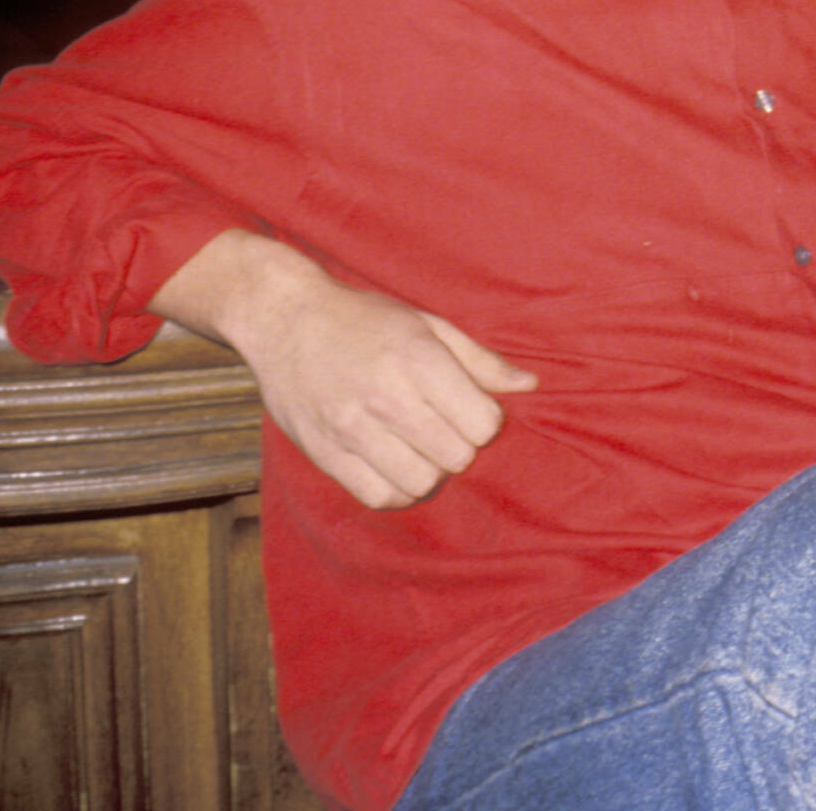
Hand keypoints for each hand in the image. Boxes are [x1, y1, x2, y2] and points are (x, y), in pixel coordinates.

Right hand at [153, 229, 536, 509]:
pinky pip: (378, 496)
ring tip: (422, 448)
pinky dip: (397, 490)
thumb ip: (480, 360)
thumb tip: (530, 385)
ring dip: (432, 471)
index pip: (484, 424)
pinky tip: (397, 465)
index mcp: (419, 359)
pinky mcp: (324, 452)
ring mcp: (351, 428)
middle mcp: (385, 397)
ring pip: (421, 484)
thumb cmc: (365, 319)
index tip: (471, 407)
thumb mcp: (429, 324)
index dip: (487, 421)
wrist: (285, 319)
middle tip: (447, 428)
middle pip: (457, 458)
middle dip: (462, 446)